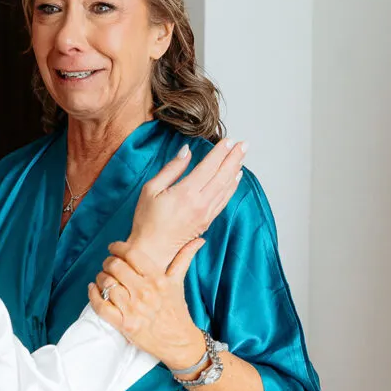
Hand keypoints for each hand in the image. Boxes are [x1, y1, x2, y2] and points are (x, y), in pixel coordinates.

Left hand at [88, 240, 206, 368]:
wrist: (179, 342)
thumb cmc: (176, 311)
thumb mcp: (179, 283)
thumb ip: (184, 258)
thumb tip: (199, 240)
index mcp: (157, 279)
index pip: (131, 254)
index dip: (118, 247)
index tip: (113, 248)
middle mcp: (144, 292)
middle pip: (115, 266)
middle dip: (108, 262)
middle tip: (108, 264)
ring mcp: (133, 308)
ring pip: (106, 283)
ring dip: (100, 278)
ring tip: (103, 278)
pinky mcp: (123, 324)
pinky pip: (100, 305)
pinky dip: (92, 294)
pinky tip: (93, 289)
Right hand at [128, 139, 245, 266]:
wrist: (151, 251)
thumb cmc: (146, 220)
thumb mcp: (151, 189)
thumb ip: (171, 169)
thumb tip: (186, 152)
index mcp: (186, 192)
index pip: (209, 166)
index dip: (220, 152)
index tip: (229, 140)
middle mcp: (201, 203)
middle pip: (223, 175)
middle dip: (234, 157)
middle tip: (244, 144)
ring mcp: (206, 213)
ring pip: (226, 188)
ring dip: (235, 170)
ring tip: (242, 156)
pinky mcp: (207, 221)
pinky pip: (224, 200)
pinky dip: (232, 186)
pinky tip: (235, 178)